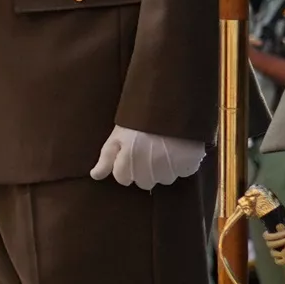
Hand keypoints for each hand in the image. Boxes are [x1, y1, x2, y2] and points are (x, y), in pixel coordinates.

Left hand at [89, 126, 206, 188]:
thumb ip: (106, 158)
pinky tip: (179, 149)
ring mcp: (170, 168)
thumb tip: (95, 176)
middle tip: (149, 150)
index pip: (123, 179)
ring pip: (164, 179)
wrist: (169, 101)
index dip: (126, 166)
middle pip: (145, 182)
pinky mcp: (188, 164)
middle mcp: (149, 169)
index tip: (132, 152)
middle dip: (144, 170)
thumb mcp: (117, 135)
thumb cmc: (139, 118)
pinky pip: (183, 172)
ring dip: (164, 168)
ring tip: (165, 147)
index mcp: (128, 160)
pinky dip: (182, 164)